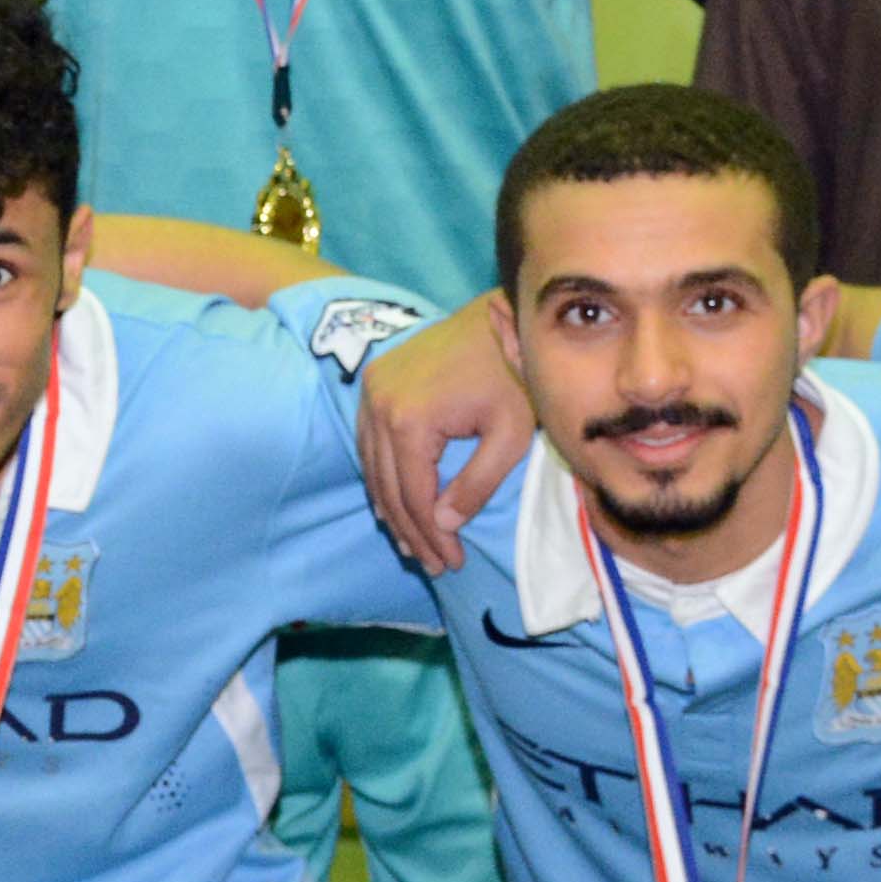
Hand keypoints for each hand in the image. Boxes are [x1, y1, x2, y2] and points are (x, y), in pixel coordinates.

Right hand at [358, 300, 535, 569]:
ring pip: (373, 467)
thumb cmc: (512, 374)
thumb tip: (445, 525)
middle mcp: (378, 406)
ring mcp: (370, 392)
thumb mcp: (508, 435)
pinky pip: (368, 443)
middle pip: (388, 487)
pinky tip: (394, 502)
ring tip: (414, 543)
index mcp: (409, 420)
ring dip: (392, 508)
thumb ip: (477, 484)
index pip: (414, 495)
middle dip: (411, 531)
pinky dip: (382, 477)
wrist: (497, 317)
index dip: (431, 535)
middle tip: (433, 564)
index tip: (451, 563)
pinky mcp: (373, 383)